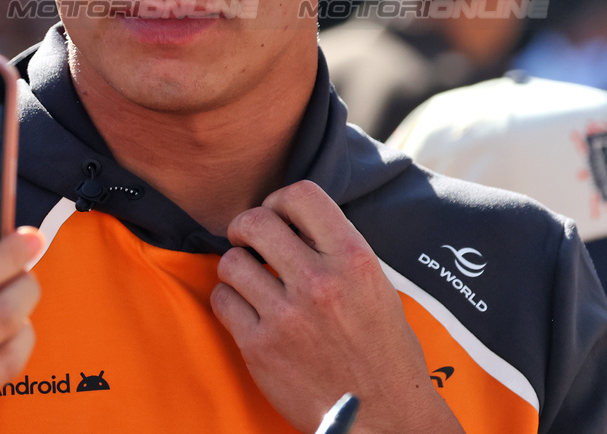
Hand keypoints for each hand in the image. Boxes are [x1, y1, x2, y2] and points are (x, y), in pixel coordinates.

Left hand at [210, 181, 462, 432]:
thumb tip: (288, 217)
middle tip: (250, 243)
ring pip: (231, 262)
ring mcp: (287, 317)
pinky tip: (247, 311)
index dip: (280, 201)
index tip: (278, 218)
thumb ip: (334, 248)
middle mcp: (320, 284)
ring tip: (252, 283)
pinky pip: (222, 300)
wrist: (384, 418)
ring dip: (236, 269)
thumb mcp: (375, 285)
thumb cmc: (381, 350)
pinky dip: (229, 302)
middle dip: (245, 229)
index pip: (301, 195)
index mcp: (354, 261)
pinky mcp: (260, 348)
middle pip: (254, 222)